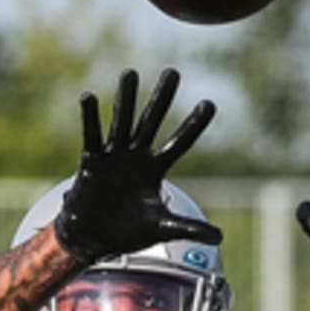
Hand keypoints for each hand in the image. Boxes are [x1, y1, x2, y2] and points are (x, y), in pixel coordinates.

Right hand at [54, 67, 220, 264]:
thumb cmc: (127, 232)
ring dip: (125, 99)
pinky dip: (90, 118)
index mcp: (155, 169)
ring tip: (130, 74)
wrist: (92, 238)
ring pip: (122, 122)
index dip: (193, 125)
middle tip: (172, 72)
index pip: (179, 143)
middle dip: (161, 98)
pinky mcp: (91, 161)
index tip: (209, 103)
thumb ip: (189, 229)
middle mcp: (136, 156)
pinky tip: (89, 97)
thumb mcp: (162, 229)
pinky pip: (91, 137)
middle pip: (151, 122)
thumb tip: (220, 237)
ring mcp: (113, 156)